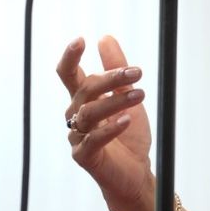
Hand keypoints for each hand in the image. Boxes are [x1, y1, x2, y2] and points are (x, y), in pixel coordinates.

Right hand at [57, 35, 155, 210]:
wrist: (136, 172)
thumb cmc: (128, 135)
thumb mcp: (127, 96)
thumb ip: (116, 69)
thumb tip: (105, 38)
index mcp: (83, 99)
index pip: (68, 74)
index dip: (70, 57)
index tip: (81, 40)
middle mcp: (76, 116)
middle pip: (85, 90)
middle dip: (111, 78)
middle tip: (137, 72)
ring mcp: (78, 137)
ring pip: (90, 113)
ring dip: (116, 101)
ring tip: (140, 94)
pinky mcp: (84, 156)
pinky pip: (93, 140)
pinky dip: (110, 129)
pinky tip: (126, 120)